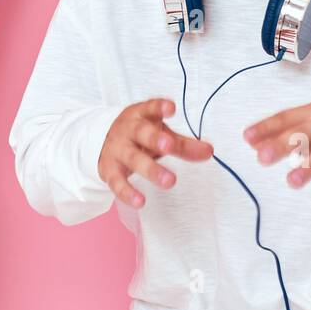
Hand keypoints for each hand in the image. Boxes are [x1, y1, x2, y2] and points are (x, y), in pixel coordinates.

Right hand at [98, 98, 214, 207]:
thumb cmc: (139, 135)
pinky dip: (128, 193)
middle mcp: (127, 130)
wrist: (101, 139)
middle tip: (169, 145)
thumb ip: (183, 144)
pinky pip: (117, 182)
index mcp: (141, 116)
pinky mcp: (109, 170)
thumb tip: (209, 151)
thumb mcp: (160, 133)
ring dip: (150, 169)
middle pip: (141, 133)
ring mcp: (117, 150)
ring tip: (169, 181)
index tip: (171, 108)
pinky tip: (140, 201)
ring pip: (132, 159)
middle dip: (155, 139)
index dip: (160, 108)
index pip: (150, 108)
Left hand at [243, 102, 310, 196]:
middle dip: (283, 145)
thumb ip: (278, 133)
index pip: (285, 118)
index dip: (266, 127)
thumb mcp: (303, 125)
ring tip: (291, 182)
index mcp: (310, 113)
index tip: (247, 137)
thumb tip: (251, 142)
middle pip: (304, 133)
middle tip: (262, 158)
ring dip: (309, 166)